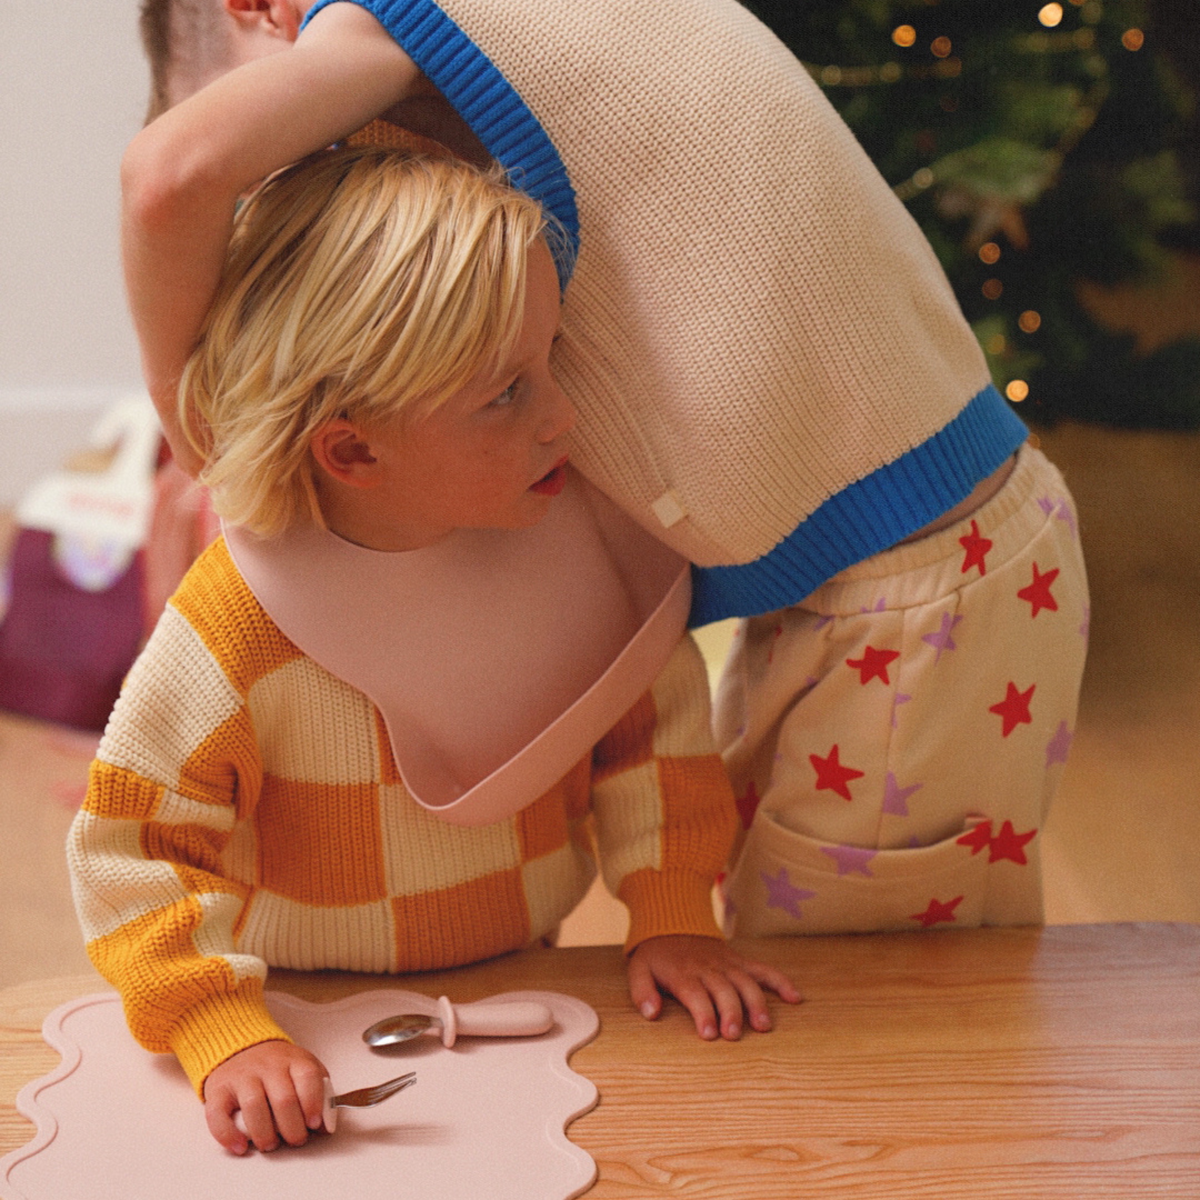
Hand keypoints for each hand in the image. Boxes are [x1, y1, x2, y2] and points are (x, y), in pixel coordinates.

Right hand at [203, 1040, 328, 1154]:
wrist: (241, 1049)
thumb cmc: (277, 1068)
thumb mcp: (302, 1069)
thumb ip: (318, 1093)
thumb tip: (325, 1127)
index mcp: (293, 1060)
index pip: (308, 1077)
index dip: (313, 1103)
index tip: (315, 1123)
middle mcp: (268, 1066)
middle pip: (283, 1099)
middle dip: (292, 1128)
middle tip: (295, 1140)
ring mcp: (242, 1076)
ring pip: (254, 1106)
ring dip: (265, 1134)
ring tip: (270, 1144)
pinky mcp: (218, 1091)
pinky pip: (218, 1115)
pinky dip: (228, 1135)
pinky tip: (240, 1147)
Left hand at [627, 934, 800, 1040]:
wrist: (671, 922)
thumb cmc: (656, 954)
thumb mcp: (639, 969)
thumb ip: (642, 992)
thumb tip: (650, 1013)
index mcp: (683, 972)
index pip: (695, 994)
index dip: (703, 1013)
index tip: (709, 1034)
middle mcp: (708, 968)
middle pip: (723, 990)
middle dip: (730, 1012)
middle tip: (734, 1035)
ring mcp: (727, 963)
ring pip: (745, 982)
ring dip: (755, 1002)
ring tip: (763, 1026)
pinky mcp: (739, 961)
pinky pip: (763, 969)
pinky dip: (780, 982)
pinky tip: (795, 998)